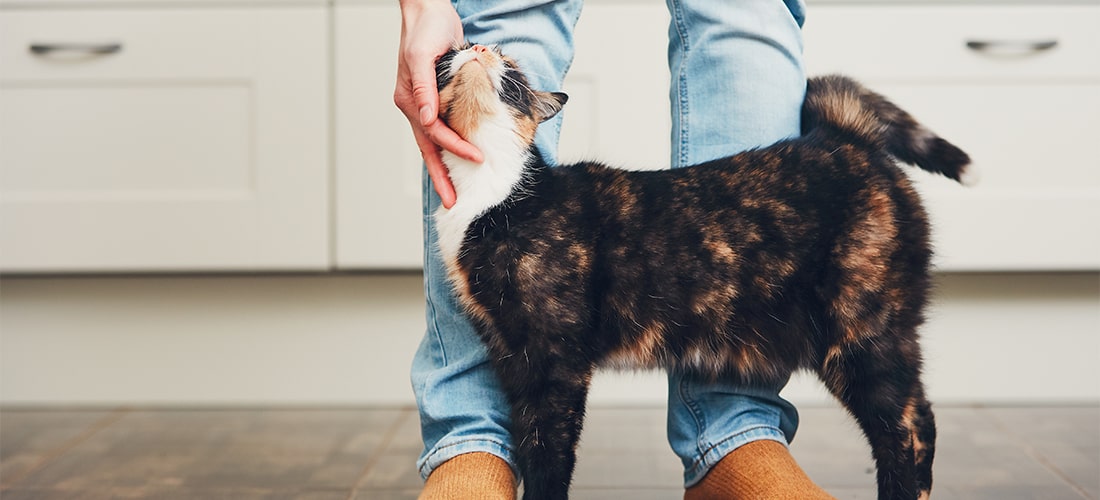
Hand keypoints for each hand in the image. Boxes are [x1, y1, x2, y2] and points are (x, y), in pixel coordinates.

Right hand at [395, 0, 482, 208]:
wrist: (429, 12)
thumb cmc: (425, 29)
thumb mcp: (423, 54)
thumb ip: (425, 87)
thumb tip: (427, 117)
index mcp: (409, 99)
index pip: (434, 132)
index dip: (455, 147)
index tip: (477, 158)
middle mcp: (415, 106)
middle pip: (429, 149)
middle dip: (440, 178)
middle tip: (452, 203)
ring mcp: (425, 104)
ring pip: (435, 143)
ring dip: (444, 168)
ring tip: (453, 192)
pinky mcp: (436, 99)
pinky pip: (443, 130)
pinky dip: (450, 147)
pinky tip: (457, 161)